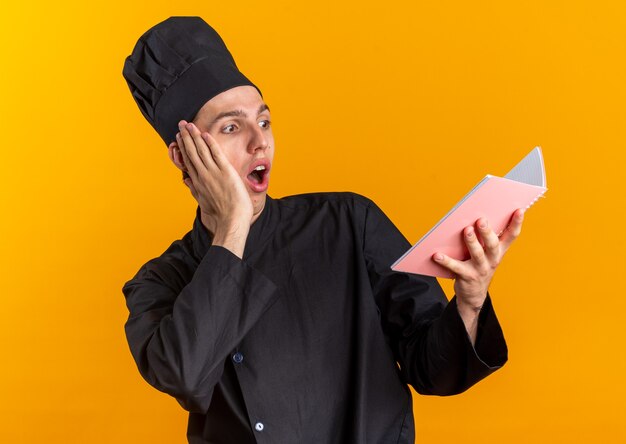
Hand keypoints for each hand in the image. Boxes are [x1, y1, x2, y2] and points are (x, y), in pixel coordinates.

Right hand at [174, 120, 252, 244]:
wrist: (231, 219)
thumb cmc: (221, 213)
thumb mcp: (203, 201)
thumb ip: (194, 189)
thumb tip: (187, 180)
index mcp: (197, 182)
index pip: (188, 160)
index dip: (183, 147)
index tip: (179, 137)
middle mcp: (203, 175)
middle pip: (192, 152)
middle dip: (186, 137)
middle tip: (181, 124)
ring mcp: (213, 172)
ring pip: (201, 150)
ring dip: (195, 136)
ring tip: (189, 124)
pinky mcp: (225, 171)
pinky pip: (216, 153)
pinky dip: (210, 143)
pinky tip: (205, 133)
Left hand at [433, 209, 524, 310]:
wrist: (474, 294)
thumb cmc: (479, 266)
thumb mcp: (488, 254)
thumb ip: (487, 237)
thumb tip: (479, 216)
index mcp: (499, 251)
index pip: (511, 236)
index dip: (516, 223)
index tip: (519, 210)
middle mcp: (492, 259)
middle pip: (492, 244)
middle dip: (487, 232)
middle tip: (482, 220)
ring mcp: (480, 269)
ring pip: (477, 254)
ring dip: (472, 242)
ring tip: (467, 231)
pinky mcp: (467, 276)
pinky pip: (456, 267)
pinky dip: (446, 261)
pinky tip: (437, 255)